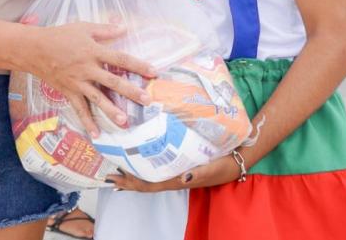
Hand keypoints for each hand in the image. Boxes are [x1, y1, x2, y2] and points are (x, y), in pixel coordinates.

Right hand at [27, 22, 155, 136]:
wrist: (34, 49)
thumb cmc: (60, 35)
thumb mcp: (83, 28)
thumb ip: (105, 30)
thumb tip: (124, 28)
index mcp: (94, 51)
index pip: (121, 59)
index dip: (138, 65)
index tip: (154, 72)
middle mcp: (88, 69)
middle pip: (113, 81)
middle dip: (131, 91)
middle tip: (147, 100)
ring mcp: (78, 82)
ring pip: (97, 98)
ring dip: (111, 111)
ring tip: (124, 122)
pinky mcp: (68, 92)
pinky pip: (79, 109)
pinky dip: (87, 122)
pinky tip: (96, 134)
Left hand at [106, 153, 242, 191]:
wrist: (236, 161)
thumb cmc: (223, 165)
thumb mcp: (212, 168)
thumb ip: (198, 173)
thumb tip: (182, 178)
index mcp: (178, 180)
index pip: (150, 185)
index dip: (133, 183)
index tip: (117, 178)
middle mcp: (174, 178)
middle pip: (146, 183)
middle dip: (128, 180)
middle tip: (110, 175)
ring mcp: (176, 173)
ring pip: (151, 177)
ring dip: (135, 175)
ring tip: (119, 169)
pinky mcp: (180, 165)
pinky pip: (159, 169)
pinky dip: (146, 166)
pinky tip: (141, 160)